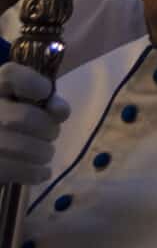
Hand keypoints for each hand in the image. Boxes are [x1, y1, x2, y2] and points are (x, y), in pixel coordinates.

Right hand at [0, 62, 69, 186]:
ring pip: (22, 146)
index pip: (9, 75)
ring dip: (44, 152)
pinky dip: (37, 172)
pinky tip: (42, 172)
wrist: (3, 150)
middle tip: (52, 134)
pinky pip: (16, 170)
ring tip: (46, 153)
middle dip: (48, 129)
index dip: (32, 82)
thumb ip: (47, 101)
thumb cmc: (17, 124)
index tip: (45, 92)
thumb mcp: (30, 104)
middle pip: (24, 117)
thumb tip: (60, 110)